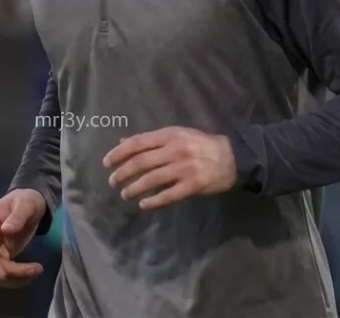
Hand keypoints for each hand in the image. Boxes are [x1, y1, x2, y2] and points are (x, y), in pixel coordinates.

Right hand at [0, 188, 46, 287]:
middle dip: (12, 272)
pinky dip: (17, 279)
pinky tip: (31, 274)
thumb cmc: (26, 200)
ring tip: (36, 271)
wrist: (29, 203)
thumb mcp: (26, 204)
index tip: (5, 274)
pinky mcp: (1, 257)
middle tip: (36, 270)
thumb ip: (17, 217)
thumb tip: (5, 230)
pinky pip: (5, 273)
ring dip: (15, 278)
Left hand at [103, 126, 237, 209]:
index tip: (107, 162)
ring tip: (125, 194)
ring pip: (152, 180)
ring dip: (134, 188)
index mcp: (170, 135)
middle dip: (123, 173)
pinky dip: (153, 201)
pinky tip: (143, 205)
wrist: (233, 157)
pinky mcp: (192, 186)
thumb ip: (151, 140)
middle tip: (113, 182)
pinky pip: (168, 195)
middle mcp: (175, 150)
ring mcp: (184, 169)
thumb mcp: (177, 135)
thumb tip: (123, 142)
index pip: (138, 143)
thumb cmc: (201, 144)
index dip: (119, 153)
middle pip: (141, 162)